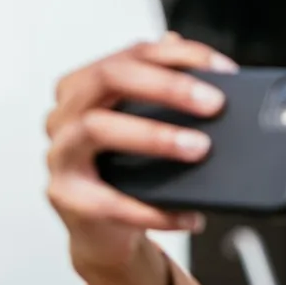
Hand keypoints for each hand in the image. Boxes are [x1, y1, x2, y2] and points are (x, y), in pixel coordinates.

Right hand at [45, 33, 234, 284]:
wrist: (101, 230)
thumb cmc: (127, 172)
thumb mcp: (151, 130)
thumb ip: (173, 97)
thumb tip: (221, 78)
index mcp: (87, 86)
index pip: (133, 54)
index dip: (180, 56)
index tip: (224, 70)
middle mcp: (66, 113)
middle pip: (109, 78)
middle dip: (166, 87)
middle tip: (214, 104)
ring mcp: (62, 154)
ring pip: (98, 129)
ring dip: (155, 136)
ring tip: (200, 149)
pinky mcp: (69, 199)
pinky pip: (112, 202)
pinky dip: (157, 210)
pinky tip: (191, 215)